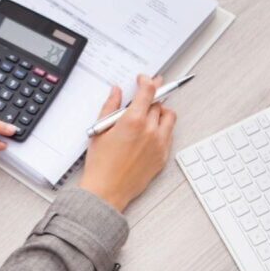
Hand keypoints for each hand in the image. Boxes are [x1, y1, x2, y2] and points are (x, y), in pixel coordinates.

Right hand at [78, 74, 175, 212]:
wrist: (107, 191)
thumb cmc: (101, 164)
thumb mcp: (100, 130)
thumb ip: (110, 107)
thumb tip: (116, 92)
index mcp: (134, 121)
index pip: (148, 90)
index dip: (147, 80)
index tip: (144, 79)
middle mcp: (151, 130)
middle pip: (158, 103)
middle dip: (150, 98)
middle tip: (142, 99)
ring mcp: (159, 144)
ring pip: (169, 117)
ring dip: (160, 112)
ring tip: (148, 115)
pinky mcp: (163, 156)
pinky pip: (169, 135)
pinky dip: (162, 129)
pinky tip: (150, 132)